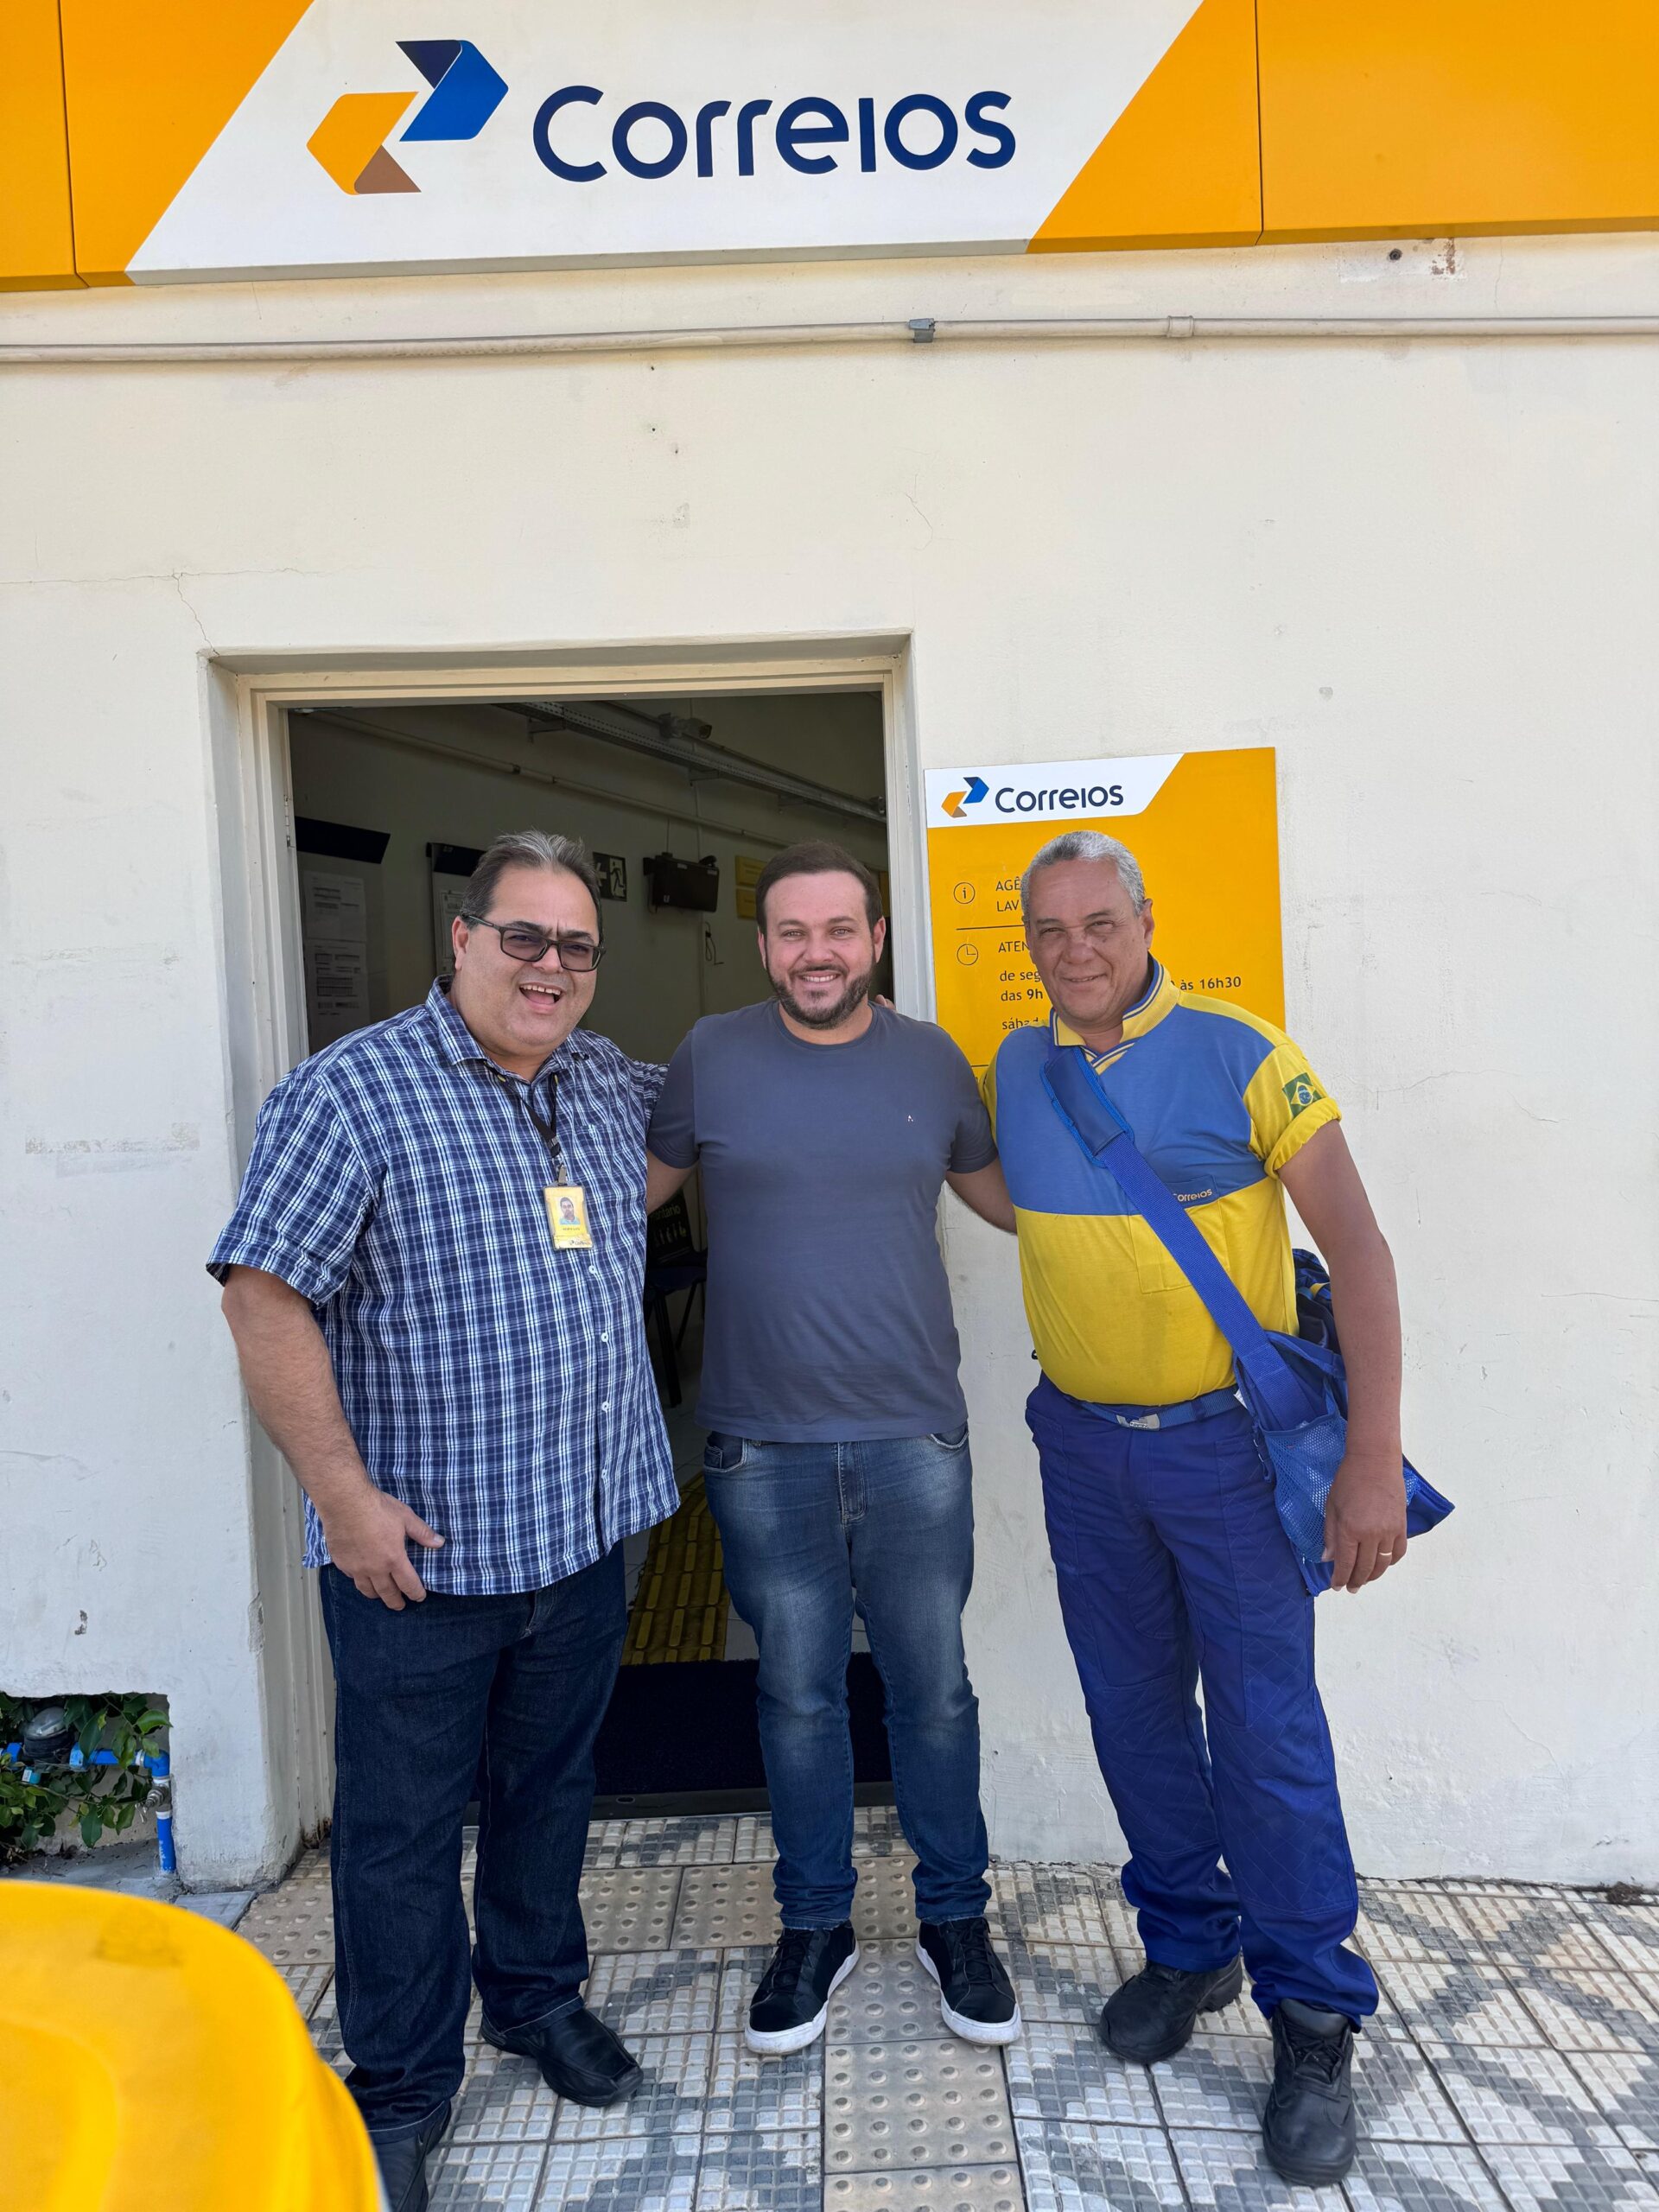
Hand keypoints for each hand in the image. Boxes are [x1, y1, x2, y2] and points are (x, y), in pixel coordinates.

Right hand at [325, 1486, 444, 1608]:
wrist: (345, 1503)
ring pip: (367, 1590)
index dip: (415, 1593)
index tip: (419, 1597)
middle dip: (395, 1602)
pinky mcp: (341, 1562)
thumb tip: (439, 1543)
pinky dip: (359, 1581)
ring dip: (376, 1595)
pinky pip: (352, 1578)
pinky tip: (361, 1578)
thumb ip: (422, 1533)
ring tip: (381, 1596)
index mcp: (394, 1559)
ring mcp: (356, 1568)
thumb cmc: (377, 1508)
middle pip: (387, 1593)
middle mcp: (375, 1568)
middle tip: (400, 1606)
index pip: (408, 1584)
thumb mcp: (405, 1517)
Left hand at [1323, 1449, 1406, 1592]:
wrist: (1375, 1461)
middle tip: (1350, 1587)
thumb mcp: (1331, 1506)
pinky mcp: (1401, 1526)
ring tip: (1364, 1580)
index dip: (1340, 1578)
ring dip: (1373, 1576)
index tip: (1336, 1586)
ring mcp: (1389, 1531)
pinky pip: (1398, 1552)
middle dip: (1355, 1581)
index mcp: (1349, 1529)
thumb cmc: (1348, 1480)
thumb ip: (1330, 1534)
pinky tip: (1382, 1564)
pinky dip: (1390, 1562)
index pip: (1345, 1563)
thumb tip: (1328, 1559)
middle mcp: (1370, 1534)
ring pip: (1382, 1564)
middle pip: (1364, 1568)